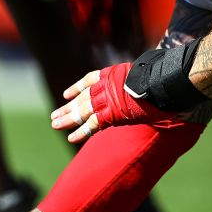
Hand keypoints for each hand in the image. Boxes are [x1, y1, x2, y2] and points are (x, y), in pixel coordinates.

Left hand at [51, 63, 177, 143]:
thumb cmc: (157, 78)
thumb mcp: (142, 74)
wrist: (158, 82)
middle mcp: (104, 86)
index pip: (89, 81)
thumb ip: (136, 81)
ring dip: (67, 118)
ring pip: (81, 111)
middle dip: (67, 108)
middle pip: (81, 99)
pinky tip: (70, 138)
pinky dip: (81, 132)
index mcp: (110, 74)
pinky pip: (91, 125)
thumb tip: (144, 83)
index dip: (77, 88)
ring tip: (54, 125)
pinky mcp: (110, 114)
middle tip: (53, 116)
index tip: (67, 94)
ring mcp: (106, 100)